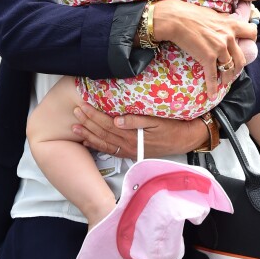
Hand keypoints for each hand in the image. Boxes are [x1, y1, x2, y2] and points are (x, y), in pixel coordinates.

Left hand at [72, 103, 206, 158]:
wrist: (185, 139)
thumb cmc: (173, 126)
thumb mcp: (158, 120)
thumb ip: (137, 120)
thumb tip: (118, 120)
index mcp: (132, 135)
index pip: (107, 124)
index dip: (93, 115)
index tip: (83, 105)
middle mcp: (127, 145)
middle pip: (102, 133)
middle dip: (87, 122)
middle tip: (74, 113)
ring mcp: (128, 150)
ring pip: (103, 143)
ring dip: (88, 135)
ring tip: (74, 128)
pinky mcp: (130, 153)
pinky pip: (109, 151)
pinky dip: (96, 146)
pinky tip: (87, 141)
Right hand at [152, 0, 256, 98]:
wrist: (176, 19)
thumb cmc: (189, 14)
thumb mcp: (212, 14)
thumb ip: (221, 21)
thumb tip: (224, 23)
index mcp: (231, 24)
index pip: (252, 32)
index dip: (251, 41)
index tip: (245, 45)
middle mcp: (228, 37)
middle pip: (241, 58)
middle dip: (238, 68)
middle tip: (232, 71)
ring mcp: (219, 48)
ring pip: (229, 68)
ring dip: (227, 78)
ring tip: (223, 82)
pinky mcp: (208, 57)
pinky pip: (212, 76)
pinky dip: (213, 87)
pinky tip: (212, 95)